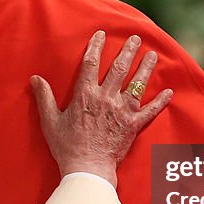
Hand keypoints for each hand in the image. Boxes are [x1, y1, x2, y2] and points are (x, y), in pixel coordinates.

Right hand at [33, 31, 171, 184]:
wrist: (87, 169)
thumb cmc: (67, 146)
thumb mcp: (50, 121)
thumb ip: (44, 98)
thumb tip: (35, 78)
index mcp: (85, 95)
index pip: (91, 63)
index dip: (96, 46)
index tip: (102, 34)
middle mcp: (106, 98)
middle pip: (119, 68)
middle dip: (128, 51)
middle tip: (135, 38)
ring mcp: (122, 111)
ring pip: (137, 84)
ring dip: (145, 68)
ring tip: (152, 55)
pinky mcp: (133, 126)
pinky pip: (150, 111)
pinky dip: (160, 101)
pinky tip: (168, 91)